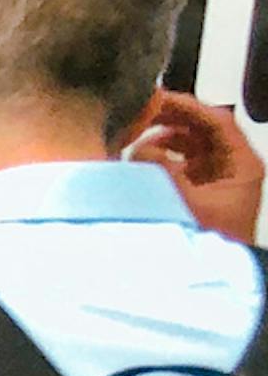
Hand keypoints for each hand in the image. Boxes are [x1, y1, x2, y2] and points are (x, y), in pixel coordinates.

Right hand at [126, 91, 265, 242]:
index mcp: (240, 165)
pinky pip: (177, 162)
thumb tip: (139, 148)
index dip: (186, 106)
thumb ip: (160, 169)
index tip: (157, 97)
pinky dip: (158, 157)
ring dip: (161, 137)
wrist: (211, 278)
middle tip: (139, 111)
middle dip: (168, 118)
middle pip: (200, 128)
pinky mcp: (198, 190)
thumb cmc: (211, 244)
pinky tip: (139, 161)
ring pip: (187, 144)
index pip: (217, 120)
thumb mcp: (184, 201)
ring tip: (135, 139)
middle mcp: (230, 168)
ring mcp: (214, 178)